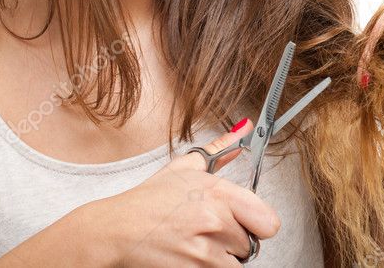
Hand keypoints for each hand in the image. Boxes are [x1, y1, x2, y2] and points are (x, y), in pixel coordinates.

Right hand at [86, 118, 281, 266]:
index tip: (247, 223)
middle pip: (250, 244)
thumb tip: (245, 128)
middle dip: (233, 240)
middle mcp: (215, 221)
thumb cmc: (148, 201)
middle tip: (208, 232)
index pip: (268, 221)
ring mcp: (205, 251)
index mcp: (217, 192)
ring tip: (197, 245)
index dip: (257, 224)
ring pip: (236, 264)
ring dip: (221, 258)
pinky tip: (189, 257)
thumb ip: (221, 150)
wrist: (115, 231)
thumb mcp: (184, 168)